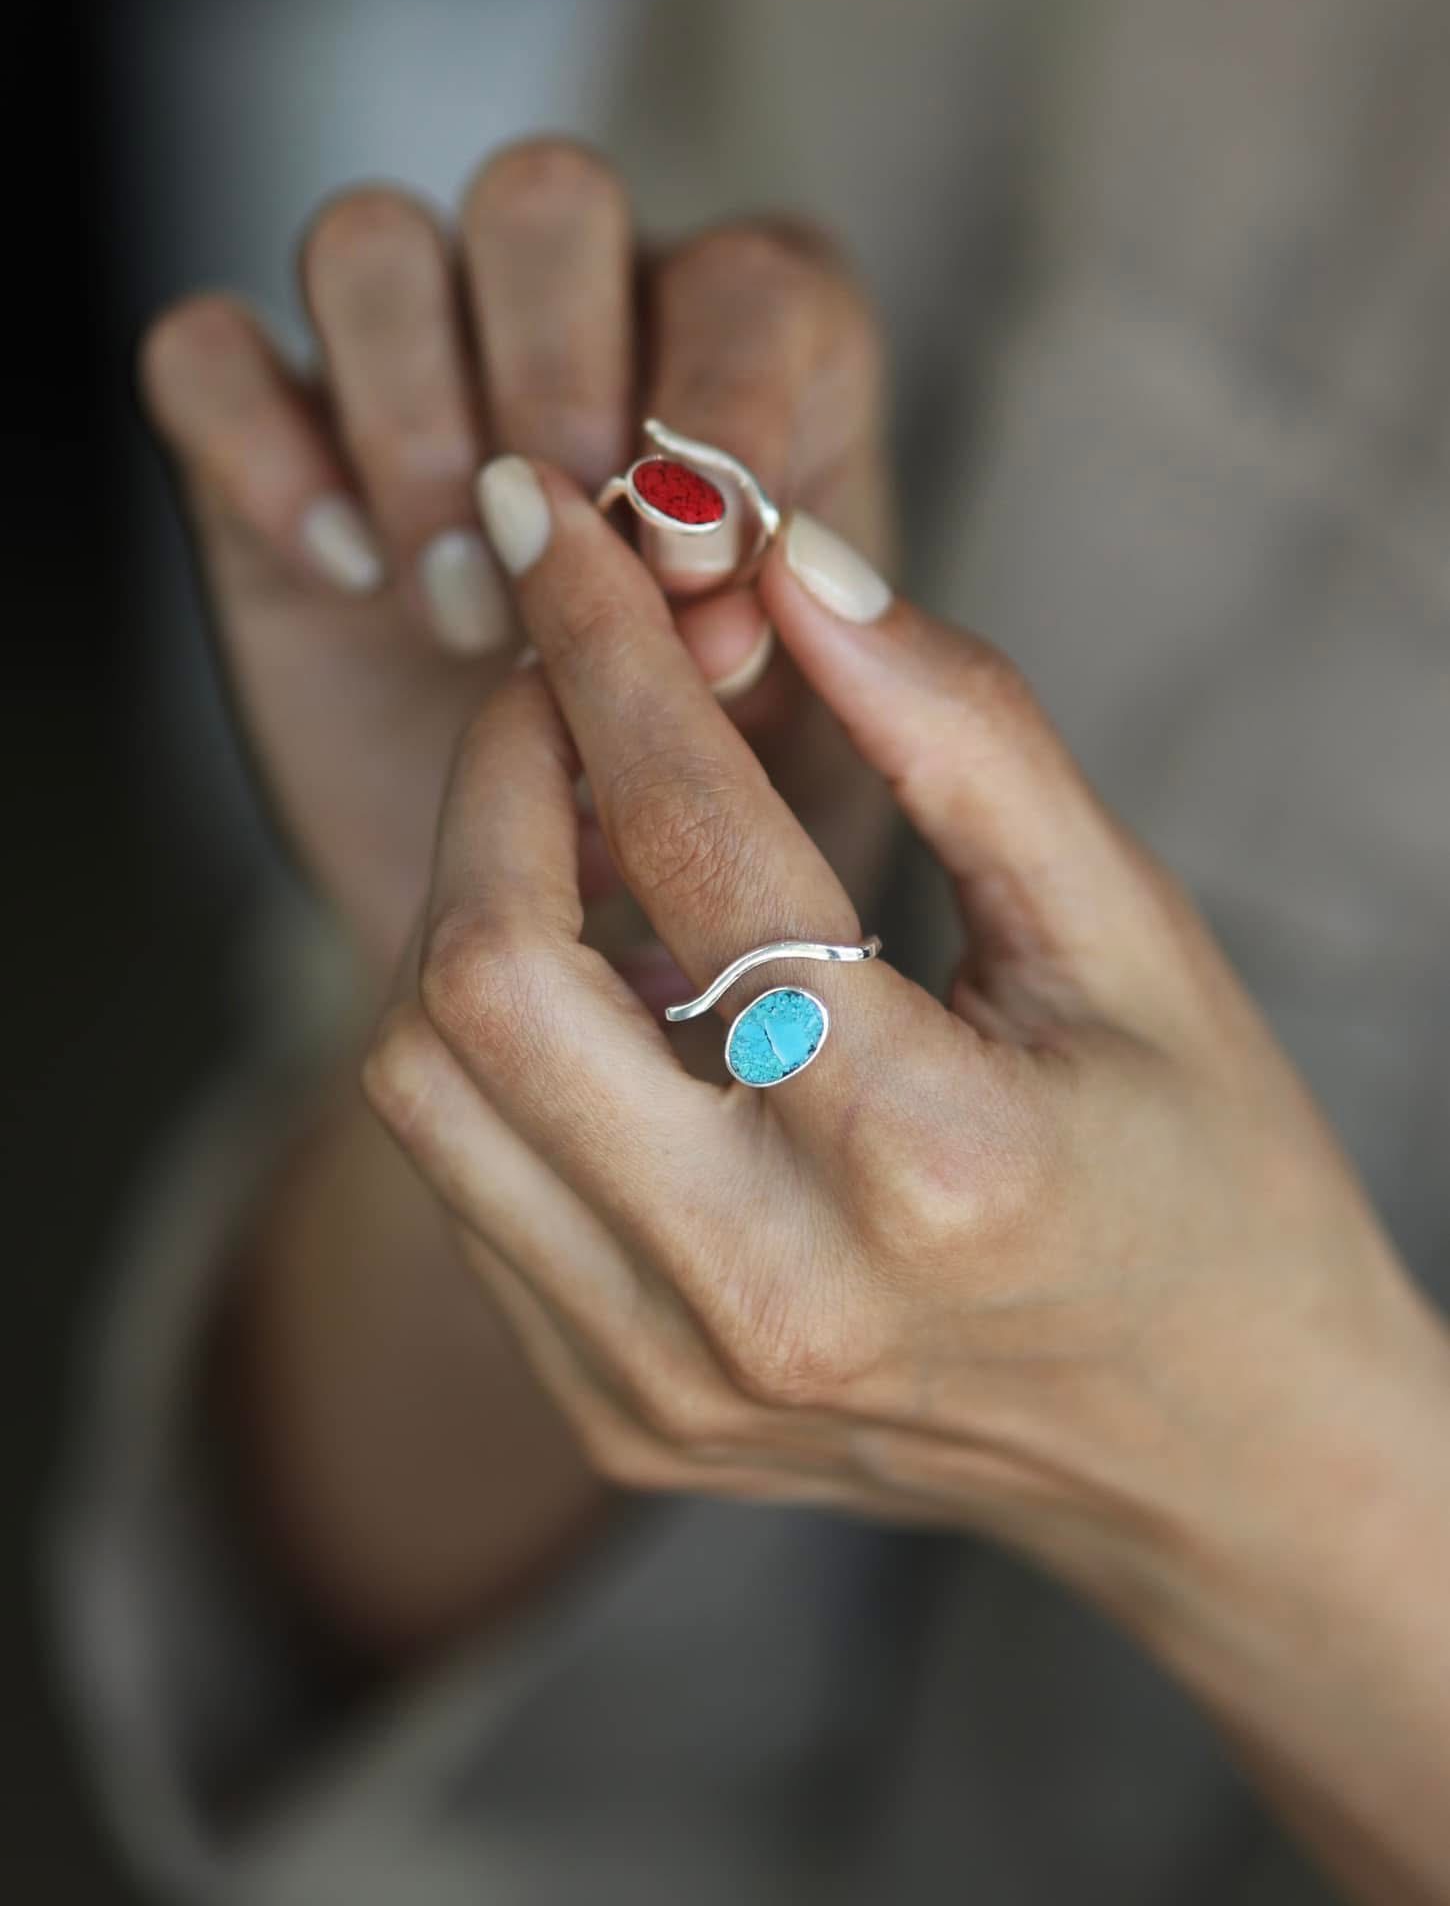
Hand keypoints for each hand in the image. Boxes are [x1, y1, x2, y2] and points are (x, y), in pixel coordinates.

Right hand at [138, 141, 893, 978]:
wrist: (555, 892)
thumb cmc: (713, 794)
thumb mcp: (799, 750)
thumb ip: (784, 654)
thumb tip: (704, 606)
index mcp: (749, 352)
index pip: (743, 287)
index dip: (719, 422)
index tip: (696, 584)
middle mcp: (582, 312)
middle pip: (542, 200)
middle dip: (553, 390)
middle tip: (566, 579)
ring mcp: (414, 361)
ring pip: (370, 245)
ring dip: (412, 428)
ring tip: (465, 612)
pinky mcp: (271, 434)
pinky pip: (206, 354)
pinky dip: (260, 450)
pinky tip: (347, 574)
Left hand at [365, 459, 1449, 1609]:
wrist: (1215, 1456)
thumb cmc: (1210, 1172)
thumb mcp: (1130, 932)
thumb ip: (964, 731)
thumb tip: (784, 561)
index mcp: (931, 1159)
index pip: (696, 842)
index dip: (613, 648)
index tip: (566, 521)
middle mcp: (765, 1294)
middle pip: (486, 980)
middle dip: (494, 771)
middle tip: (569, 680)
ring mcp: (667, 1379)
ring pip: (426, 1085)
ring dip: (477, 903)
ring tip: (597, 832)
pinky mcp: (618, 1412)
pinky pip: (469, 1179)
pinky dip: (504, 1040)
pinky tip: (621, 985)